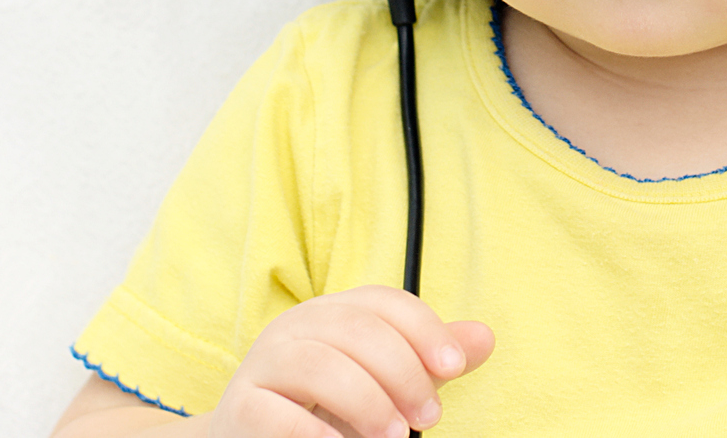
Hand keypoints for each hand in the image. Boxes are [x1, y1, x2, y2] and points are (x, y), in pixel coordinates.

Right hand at [210, 285, 494, 437]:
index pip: (384, 301)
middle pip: (356, 328)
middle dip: (403, 371)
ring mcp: (263, 364)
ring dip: (367, 402)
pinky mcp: (241, 407)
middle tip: (430, 417)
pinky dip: (317, 434)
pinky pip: (277, 413)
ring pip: (319, 364)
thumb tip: (485, 338)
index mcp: (331, 312)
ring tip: (394, 437)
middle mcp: (294, 327)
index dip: (425, 329)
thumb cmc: (328, 411)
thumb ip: (426, 363)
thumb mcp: (382, 384)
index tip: (456, 368)